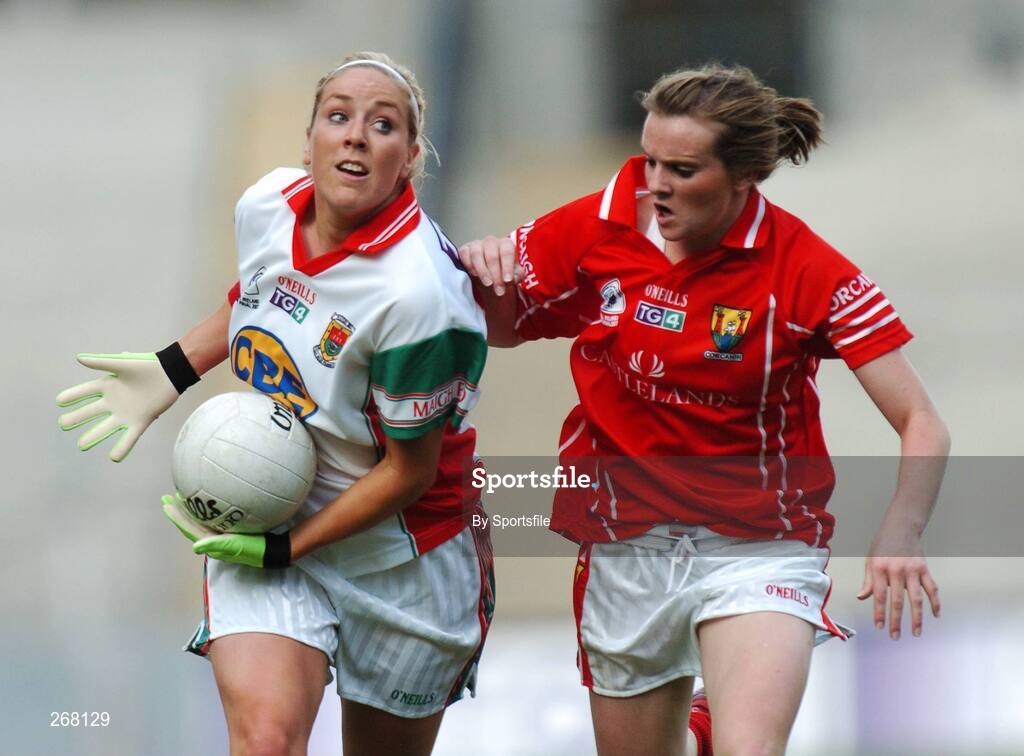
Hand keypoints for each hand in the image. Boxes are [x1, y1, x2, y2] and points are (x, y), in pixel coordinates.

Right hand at [56, 352, 179, 461]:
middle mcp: (115, 401)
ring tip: (81, 445)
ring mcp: (126, 413)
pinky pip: (130, 437)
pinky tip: (114, 458)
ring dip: (94, 436)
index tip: (59, 401)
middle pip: (92, 411)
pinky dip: (123, 447)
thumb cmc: (147, 366)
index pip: (86, 392)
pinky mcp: (141, 421)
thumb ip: (101, 363)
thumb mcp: (122, 364)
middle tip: (63, 424)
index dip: (73, 396)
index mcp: (109, 385)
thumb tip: (78, 358)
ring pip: (107, 427)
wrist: (171, 373)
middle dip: (77, 418)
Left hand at [162, 493, 291, 568]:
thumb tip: (195, 546)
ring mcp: (220, 535)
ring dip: (188, 510)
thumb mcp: (235, 546)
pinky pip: (211, 518)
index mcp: (210, 543)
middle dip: (178, 511)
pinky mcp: (230, 531)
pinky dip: (204, 510)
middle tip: (167, 497)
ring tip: (181, 497)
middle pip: (190, 523)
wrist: (271, 550)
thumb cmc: (254, 549)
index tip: (166, 504)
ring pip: (199, 521)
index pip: (188, 528)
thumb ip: (216, 544)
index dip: (176, 517)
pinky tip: (208, 502)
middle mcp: (212, 539)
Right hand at [457, 235, 518, 294]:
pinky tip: (474, 275)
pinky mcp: (464, 249)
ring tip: (487, 283)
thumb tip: (514, 277)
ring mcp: (476, 244)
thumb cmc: (502, 272)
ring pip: (477, 254)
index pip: (507, 252)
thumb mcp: (513, 274)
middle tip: (498, 290)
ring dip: (482, 271)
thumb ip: (517, 275)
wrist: (488, 275)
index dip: (507, 267)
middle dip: (496, 275)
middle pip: (492, 255)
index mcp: (506, 244)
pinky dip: (469, 265)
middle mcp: (491, 241)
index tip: (507, 281)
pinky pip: (464, 254)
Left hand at [857, 528, 940, 638]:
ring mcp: (912, 570)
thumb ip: (868, 581)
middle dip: (896, 621)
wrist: (901, 527)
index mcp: (879, 568)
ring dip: (916, 617)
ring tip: (916, 632)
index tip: (879, 627)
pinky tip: (936, 614)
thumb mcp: (870, 560)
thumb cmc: (882, 545)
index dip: (879, 613)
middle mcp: (896, 570)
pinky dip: (935, 602)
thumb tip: (863, 597)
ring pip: (916, 598)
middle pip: (897, 601)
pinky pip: (931, 588)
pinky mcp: (925, 569)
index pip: (879, 596)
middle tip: (895, 636)